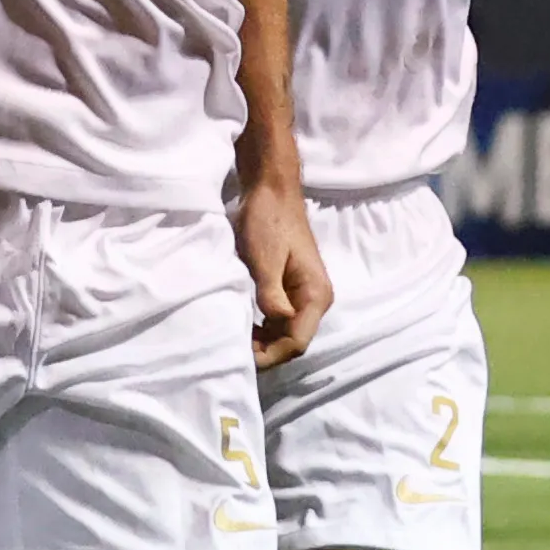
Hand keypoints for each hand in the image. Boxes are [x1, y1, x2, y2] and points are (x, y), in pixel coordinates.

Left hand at [235, 180, 331, 369]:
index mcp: (315, 294)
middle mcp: (317, 300)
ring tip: (234, 341)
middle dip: (266, 353)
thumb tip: (277, 323)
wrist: (272, 192)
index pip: (297, 342)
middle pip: (293, 342)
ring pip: (286, 335)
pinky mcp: (293, 292)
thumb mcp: (264, 258)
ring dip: (263, 343)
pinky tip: (243, 327)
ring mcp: (306, 297)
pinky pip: (281, 322)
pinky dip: (263, 330)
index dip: (270, 356)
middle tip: (232, 352)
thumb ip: (271, 293)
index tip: (241, 358)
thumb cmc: (267, 221)